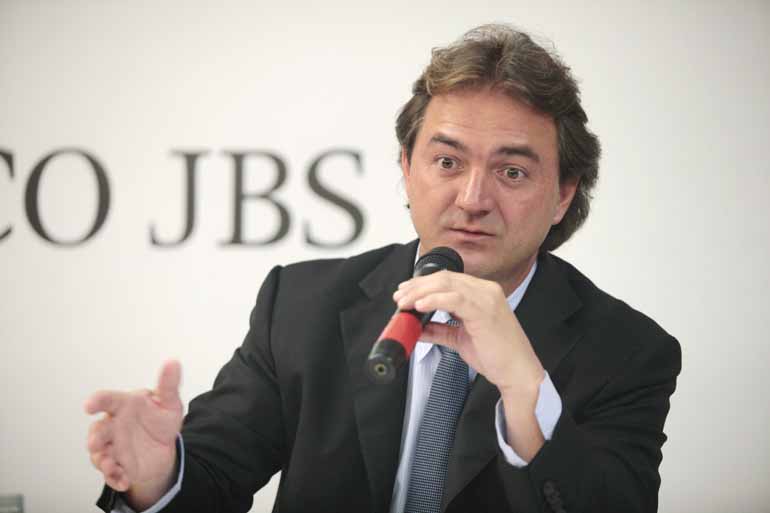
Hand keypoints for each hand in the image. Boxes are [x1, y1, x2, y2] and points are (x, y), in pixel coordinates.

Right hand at [84, 360, 183, 505]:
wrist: (163, 448)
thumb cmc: (160, 420)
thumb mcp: (169, 403)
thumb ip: (168, 385)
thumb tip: (173, 362)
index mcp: (124, 406)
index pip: (108, 400)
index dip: (97, 401)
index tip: (89, 405)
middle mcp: (113, 425)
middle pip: (98, 430)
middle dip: (95, 438)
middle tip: (96, 444)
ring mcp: (112, 446)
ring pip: (100, 453)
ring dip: (103, 461)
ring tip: (112, 467)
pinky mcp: (116, 464)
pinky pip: (111, 473)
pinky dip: (115, 478)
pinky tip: (125, 480)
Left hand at [394, 271, 545, 460]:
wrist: (517, 372)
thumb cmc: (496, 355)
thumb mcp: (460, 339)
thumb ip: (439, 330)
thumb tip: (417, 328)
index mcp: (481, 293)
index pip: (447, 279)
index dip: (423, 283)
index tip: (405, 292)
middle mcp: (485, 291)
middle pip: (444, 278)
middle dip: (417, 286)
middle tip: (399, 297)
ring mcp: (486, 298)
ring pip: (447, 285)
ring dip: (421, 292)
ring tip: (405, 302)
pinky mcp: (484, 311)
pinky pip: (455, 299)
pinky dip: (434, 300)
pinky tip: (420, 305)